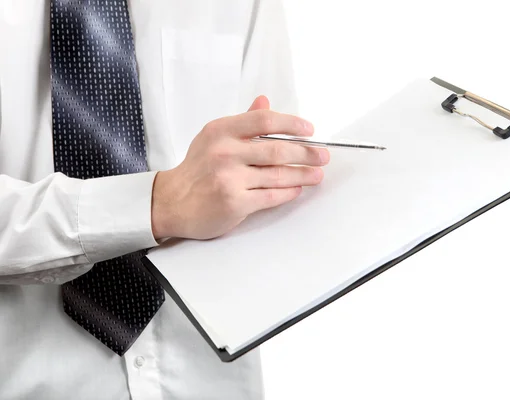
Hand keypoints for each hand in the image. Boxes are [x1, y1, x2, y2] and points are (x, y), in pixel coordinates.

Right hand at [151, 96, 329, 239]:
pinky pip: (271, 196)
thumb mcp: (213, 137)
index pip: (265, 120)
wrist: (172, 202)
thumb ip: (242, 122)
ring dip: (303, 174)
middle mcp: (225, 152)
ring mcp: (229, 178)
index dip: (292, 124)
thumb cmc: (196, 170)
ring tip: (316, 174)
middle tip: (322, 155)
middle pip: (277, 149)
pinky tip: (297, 189)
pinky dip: (288, 192)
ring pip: (278, 175)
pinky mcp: (234, 202)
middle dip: (306, 153)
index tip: (308, 130)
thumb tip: (264, 102)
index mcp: (221, 131)